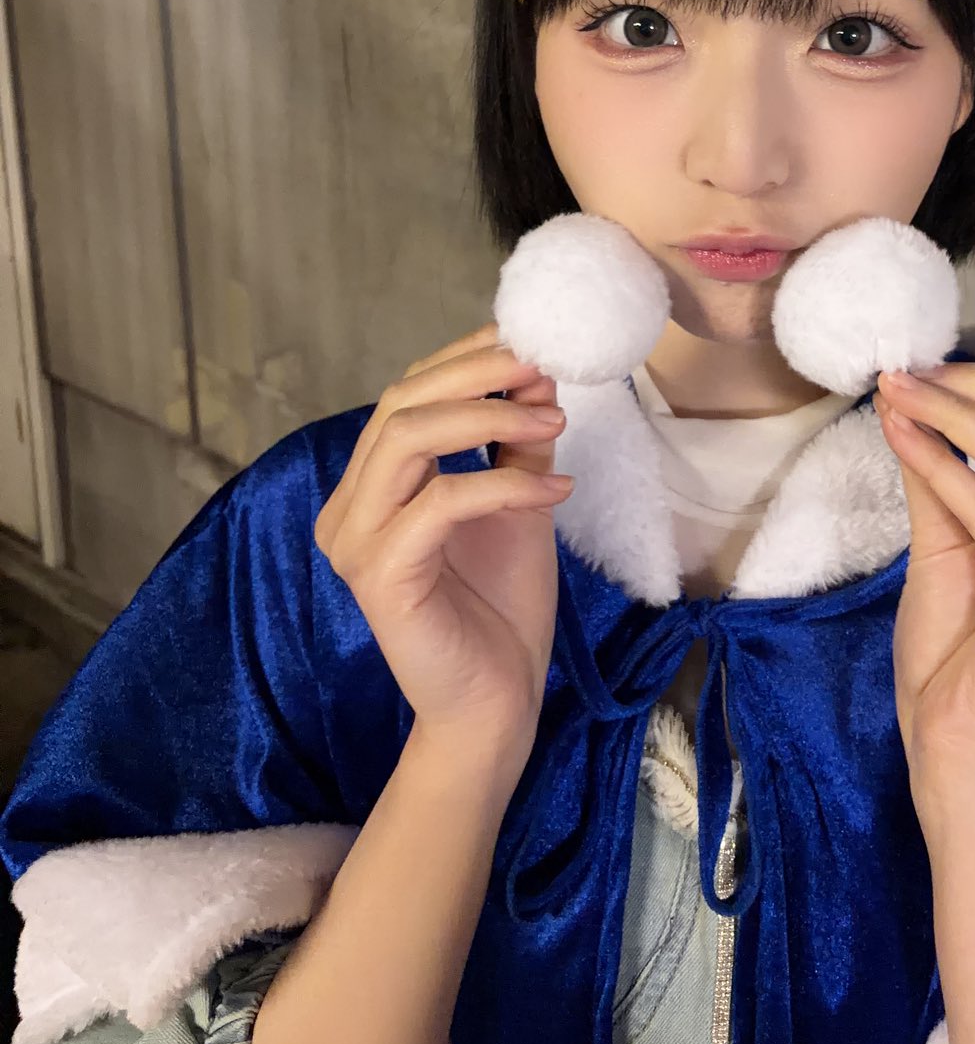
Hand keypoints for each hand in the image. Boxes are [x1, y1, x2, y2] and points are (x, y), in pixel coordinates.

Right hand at [314, 322, 574, 770]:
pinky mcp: (380, 576)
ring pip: (406, 438)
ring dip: (489, 416)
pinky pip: (441, 503)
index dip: (465, 358)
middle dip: (477, 373)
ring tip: (554, 420)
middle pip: (400, 403)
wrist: (496, 703)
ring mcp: (356, 542)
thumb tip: (539, 371)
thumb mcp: (519, 502)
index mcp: (371, 485)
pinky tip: (558, 491)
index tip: (528, 340)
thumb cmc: (501, 606)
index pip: (405, 394)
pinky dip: (506, 484)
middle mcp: (348, 508)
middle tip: (543, 366)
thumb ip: (518, 442)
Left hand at [876, 362, 974, 817]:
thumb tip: (913, 402)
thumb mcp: (949, 545)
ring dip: (953, 418)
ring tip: (895, 395)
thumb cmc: (957, 656)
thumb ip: (945, 479)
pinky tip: (903, 442)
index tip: (925, 367)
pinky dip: (946, 469)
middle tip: (909, 372)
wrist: (959, 750)